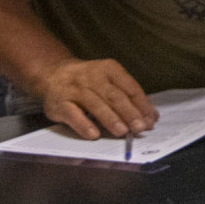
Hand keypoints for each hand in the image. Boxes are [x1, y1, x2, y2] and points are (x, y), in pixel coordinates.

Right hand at [37, 57, 158, 140]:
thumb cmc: (88, 81)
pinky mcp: (59, 102)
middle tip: (140, 128)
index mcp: (110, 69)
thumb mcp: (109, 81)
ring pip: (95, 104)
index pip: (130, 88)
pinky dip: (84, 125)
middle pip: (114, 96)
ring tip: (123, 132)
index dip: (142, 105)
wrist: (52, 74)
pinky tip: (94, 134)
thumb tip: (151, 117)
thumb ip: (128, 97)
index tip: (151, 120)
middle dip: (129, 113)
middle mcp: (92, 77)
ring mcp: (74, 89)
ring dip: (111, 119)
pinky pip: (73, 114)